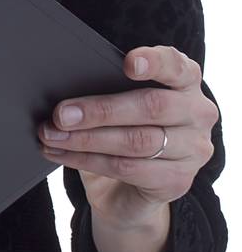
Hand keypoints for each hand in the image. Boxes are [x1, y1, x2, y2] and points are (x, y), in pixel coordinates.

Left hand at [38, 45, 219, 226]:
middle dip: (100, 110)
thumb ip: (105, 90)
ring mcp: (193, 150)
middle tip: (61, 114)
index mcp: (186, 82)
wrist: (130, 189)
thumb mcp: (118, 105)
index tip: (128, 63)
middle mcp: (198, 113)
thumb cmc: (124, 130)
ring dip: (87, 138)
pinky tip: (61, 153)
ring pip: (136, 141)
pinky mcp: (178, 181)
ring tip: (52, 135)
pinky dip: (86, 160)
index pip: (176, 66)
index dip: (154, 62)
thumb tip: (65, 92)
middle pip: (151, 107)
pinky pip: (127, 169)